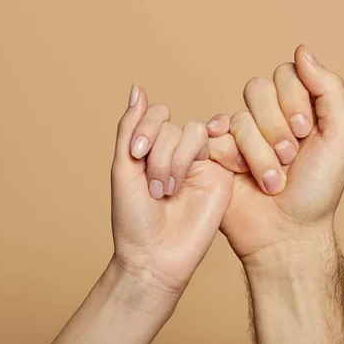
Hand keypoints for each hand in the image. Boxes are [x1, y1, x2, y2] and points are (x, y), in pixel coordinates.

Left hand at [50, 87, 233, 343]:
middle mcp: (177, 152)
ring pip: (191, 131)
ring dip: (174, 159)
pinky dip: (192, 156)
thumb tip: (137, 88)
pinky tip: (185, 179)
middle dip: (157, 154)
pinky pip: (213, 144)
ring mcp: (200, 162)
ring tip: (168, 190)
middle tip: (153, 188)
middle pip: (172, 125)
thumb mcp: (123, 168)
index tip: (135, 156)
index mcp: (153, 149)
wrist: (155, 256)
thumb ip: (130, 128)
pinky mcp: (220, 174)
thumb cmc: (134, 218)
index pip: (156, 114)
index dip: (145, 127)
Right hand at [207, 45, 343, 261]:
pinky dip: (232, 159)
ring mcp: (239, 134)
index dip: (295, 101)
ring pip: (239, 118)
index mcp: (296, 106)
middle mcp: (266, 116)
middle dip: (277, 128)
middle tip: (291, 158)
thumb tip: (302, 50)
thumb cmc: (318, 189)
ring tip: (272, 181)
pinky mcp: (216, 153)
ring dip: (260, 155)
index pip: (286, 74)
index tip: (308, 133)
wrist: (287, 232)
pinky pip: (214, 138)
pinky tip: (242, 175)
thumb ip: (329, 89)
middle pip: (258, 89)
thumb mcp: (342, 137)